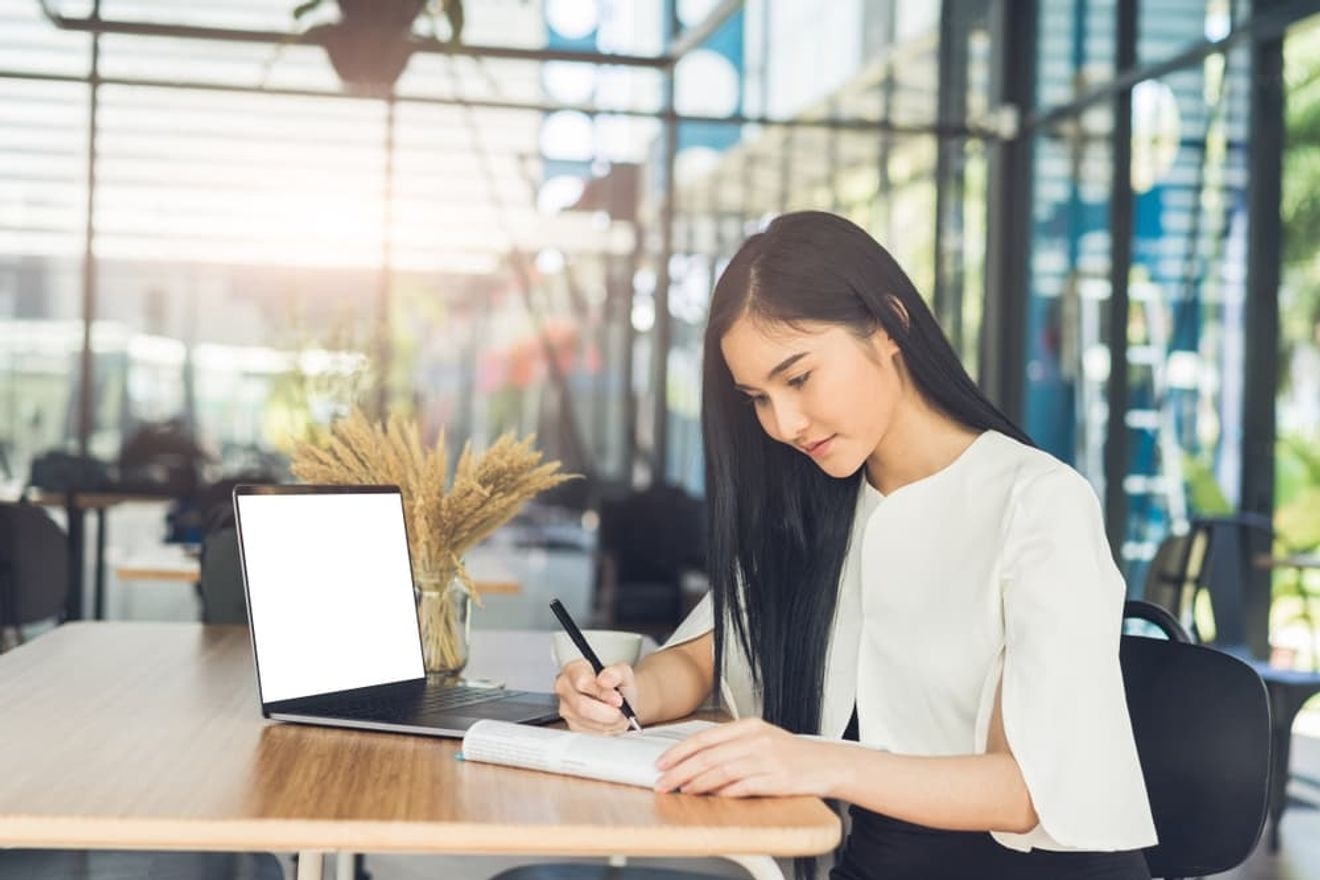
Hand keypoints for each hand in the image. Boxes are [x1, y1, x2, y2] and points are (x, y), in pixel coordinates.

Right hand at [553, 658, 638, 734]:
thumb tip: (604, 680)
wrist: (621, 699)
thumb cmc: (618, 684)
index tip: (617, 699)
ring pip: (587, 722)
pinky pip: (589, 732)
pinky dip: (605, 729)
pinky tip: (609, 720)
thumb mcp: (623, 672)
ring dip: (608, 722)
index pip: (582, 682)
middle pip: (582, 706)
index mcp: (573, 670)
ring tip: (617, 714)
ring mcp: (566, 708)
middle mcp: (565, 688)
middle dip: (606, 712)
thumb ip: (615, 673)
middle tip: (621, 710)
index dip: (601, 693)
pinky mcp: (572, 725)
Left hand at [654, 718, 844, 797]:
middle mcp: (756, 740)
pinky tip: (711, 796)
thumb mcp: (761, 738)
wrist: (828, 764)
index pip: (705, 737)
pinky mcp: (777, 779)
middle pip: (708, 754)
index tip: (662, 762)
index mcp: (749, 726)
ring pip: (722, 770)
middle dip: (680, 769)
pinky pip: (744, 786)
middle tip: (663, 781)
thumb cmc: (792, 754)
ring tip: (682, 790)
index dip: (679, 751)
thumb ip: (732, 744)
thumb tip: (697, 757)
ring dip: (697, 782)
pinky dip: (724, 792)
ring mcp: (767, 759)